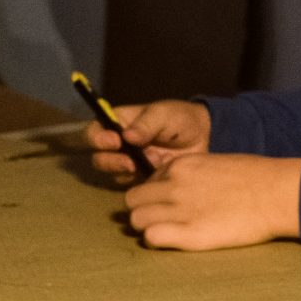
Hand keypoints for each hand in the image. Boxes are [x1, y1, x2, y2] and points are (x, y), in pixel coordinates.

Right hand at [85, 99, 210, 178]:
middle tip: (127, 161)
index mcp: (118, 123)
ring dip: (121, 171)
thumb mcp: (164, 115)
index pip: (95, 131)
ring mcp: (128, 162)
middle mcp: (118, 144)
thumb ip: (146, 123)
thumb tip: (127, 136)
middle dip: (109, 160)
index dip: (97, 138)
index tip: (114, 141)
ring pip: (111, 172)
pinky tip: (151, 176)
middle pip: (98, 156)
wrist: (204, 138)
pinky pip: (129, 185)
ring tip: (138, 167)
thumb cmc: (180, 119)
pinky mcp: (139, 178)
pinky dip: (136, 183)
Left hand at [125, 153, 299, 249]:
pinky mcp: (189, 234)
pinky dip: (157, 240)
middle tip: (163, 221)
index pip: (146, 182)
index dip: (155, 196)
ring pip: (136, 220)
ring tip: (169, 232)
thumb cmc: (255, 178)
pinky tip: (173, 240)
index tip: (169, 204)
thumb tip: (183, 187)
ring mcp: (179, 210)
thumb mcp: (217, 164)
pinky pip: (151, 237)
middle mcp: (173, 185)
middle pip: (133, 201)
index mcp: (180, 166)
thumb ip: (193, 175)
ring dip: (147, 227)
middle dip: (144, 211)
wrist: (276, 193)